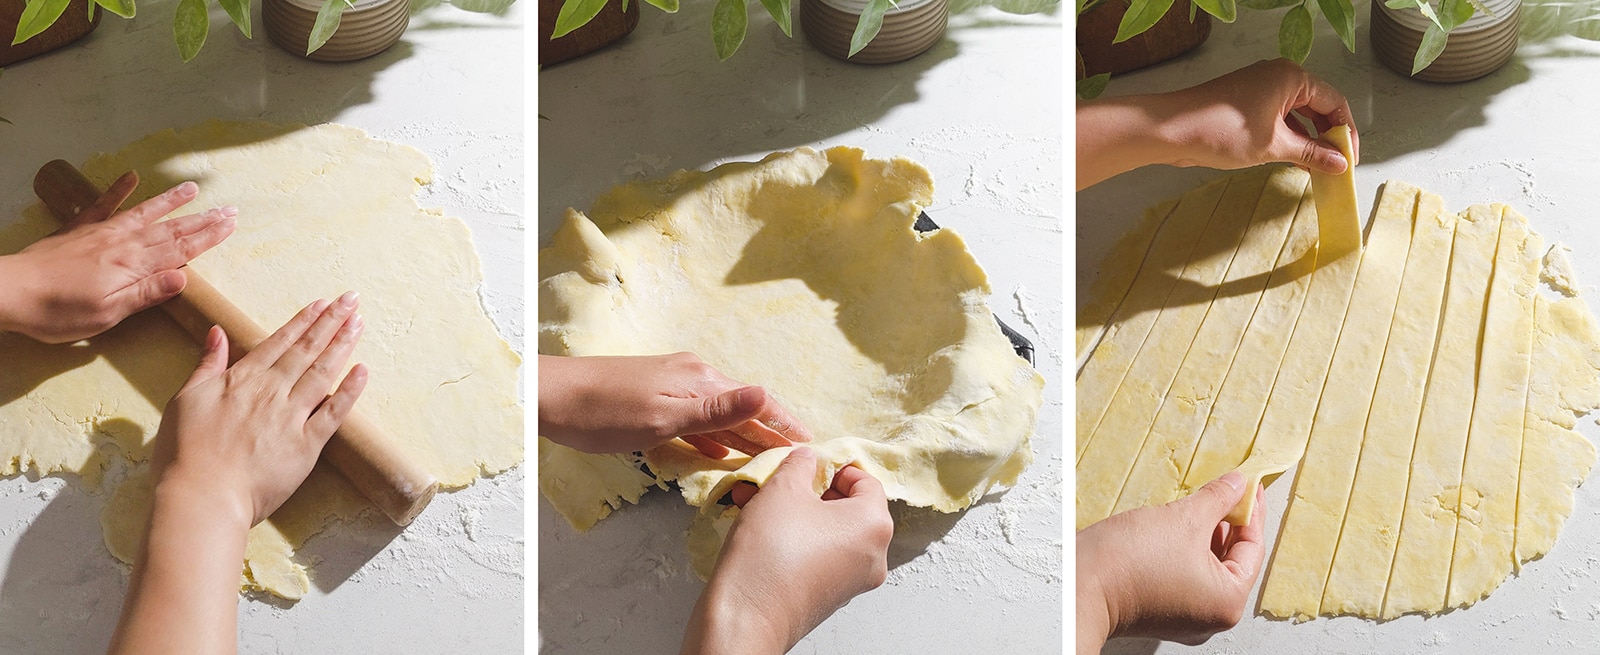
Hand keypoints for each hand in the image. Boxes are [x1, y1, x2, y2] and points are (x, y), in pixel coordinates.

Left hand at [0, 175, 234, 343]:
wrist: (9, 291)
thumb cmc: (58, 311)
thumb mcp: (108, 313)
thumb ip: (146, 293)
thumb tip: (184, 277)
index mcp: (133, 266)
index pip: (180, 250)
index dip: (208, 237)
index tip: (231, 225)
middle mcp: (123, 244)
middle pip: (170, 229)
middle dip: (202, 220)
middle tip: (229, 209)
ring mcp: (101, 233)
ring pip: (144, 213)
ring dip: (171, 201)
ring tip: (193, 188)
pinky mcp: (78, 230)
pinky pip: (102, 204)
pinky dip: (118, 189)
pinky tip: (131, 176)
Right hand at [151, 292, 368, 526]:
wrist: (200, 497)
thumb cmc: (185, 453)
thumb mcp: (185, 399)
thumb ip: (206, 365)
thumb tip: (217, 333)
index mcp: (242, 379)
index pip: (280, 341)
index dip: (304, 321)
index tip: (324, 303)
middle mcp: (271, 392)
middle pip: (307, 350)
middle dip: (331, 322)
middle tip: (352, 300)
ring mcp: (291, 417)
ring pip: (323, 373)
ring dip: (342, 345)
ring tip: (359, 323)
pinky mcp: (306, 445)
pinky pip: (334, 413)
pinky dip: (350, 391)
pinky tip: (363, 371)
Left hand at [537, 353, 811, 457]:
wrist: (548, 395)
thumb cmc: (602, 412)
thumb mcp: (663, 419)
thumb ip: (716, 413)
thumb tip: (767, 395)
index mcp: (700, 380)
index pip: (756, 403)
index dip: (784, 424)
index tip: (812, 443)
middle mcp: (693, 376)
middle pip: (742, 408)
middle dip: (770, 430)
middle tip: (799, 455)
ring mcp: (673, 385)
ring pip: (720, 414)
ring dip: (744, 435)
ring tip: (768, 457)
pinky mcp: (655, 397)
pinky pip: (698, 418)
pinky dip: (715, 435)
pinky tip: (717, 450)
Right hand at [682, 448, 892, 653]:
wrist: (747, 617)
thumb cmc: (771, 552)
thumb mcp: (783, 489)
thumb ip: (800, 464)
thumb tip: (807, 459)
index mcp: (874, 525)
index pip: (866, 480)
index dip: (834, 467)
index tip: (807, 464)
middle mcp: (873, 555)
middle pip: (846, 507)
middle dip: (807, 490)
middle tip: (776, 481)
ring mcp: (852, 580)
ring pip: (827, 531)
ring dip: (793, 512)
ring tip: (754, 500)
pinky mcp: (828, 596)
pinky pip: (817, 555)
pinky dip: (793, 538)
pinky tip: (758, 528)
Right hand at [1075, 472, 1265, 652]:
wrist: (1078, 585)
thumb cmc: (1129, 562)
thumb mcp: (1183, 518)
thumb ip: (1218, 499)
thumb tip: (1238, 484)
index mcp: (1227, 602)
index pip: (1252, 549)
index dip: (1251, 512)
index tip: (1248, 486)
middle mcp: (1211, 618)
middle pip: (1231, 561)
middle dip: (1227, 523)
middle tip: (1226, 490)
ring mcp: (1185, 618)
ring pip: (1206, 568)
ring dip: (1205, 536)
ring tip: (1199, 505)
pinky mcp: (1161, 611)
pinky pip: (1186, 577)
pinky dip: (1186, 552)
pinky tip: (1177, 527)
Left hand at [1076, 58, 1357, 188]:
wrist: (1172, 130)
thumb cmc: (1221, 131)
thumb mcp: (1273, 146)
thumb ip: (1310, 153)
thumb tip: (1339, 163)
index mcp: (1292, 77)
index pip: (1334, 103)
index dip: (1345, 133)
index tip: (1349, 160)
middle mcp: (1279, 77)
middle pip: (1318, 107)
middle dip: (1328, 136)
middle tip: (1336, 166)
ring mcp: (1261, 89)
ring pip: (1298, 115)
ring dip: (1309, 140)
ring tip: (1318, 168)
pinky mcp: (1247, 103)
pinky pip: (1279, 119)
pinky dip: (1289, 138)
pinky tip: (1295, 160)